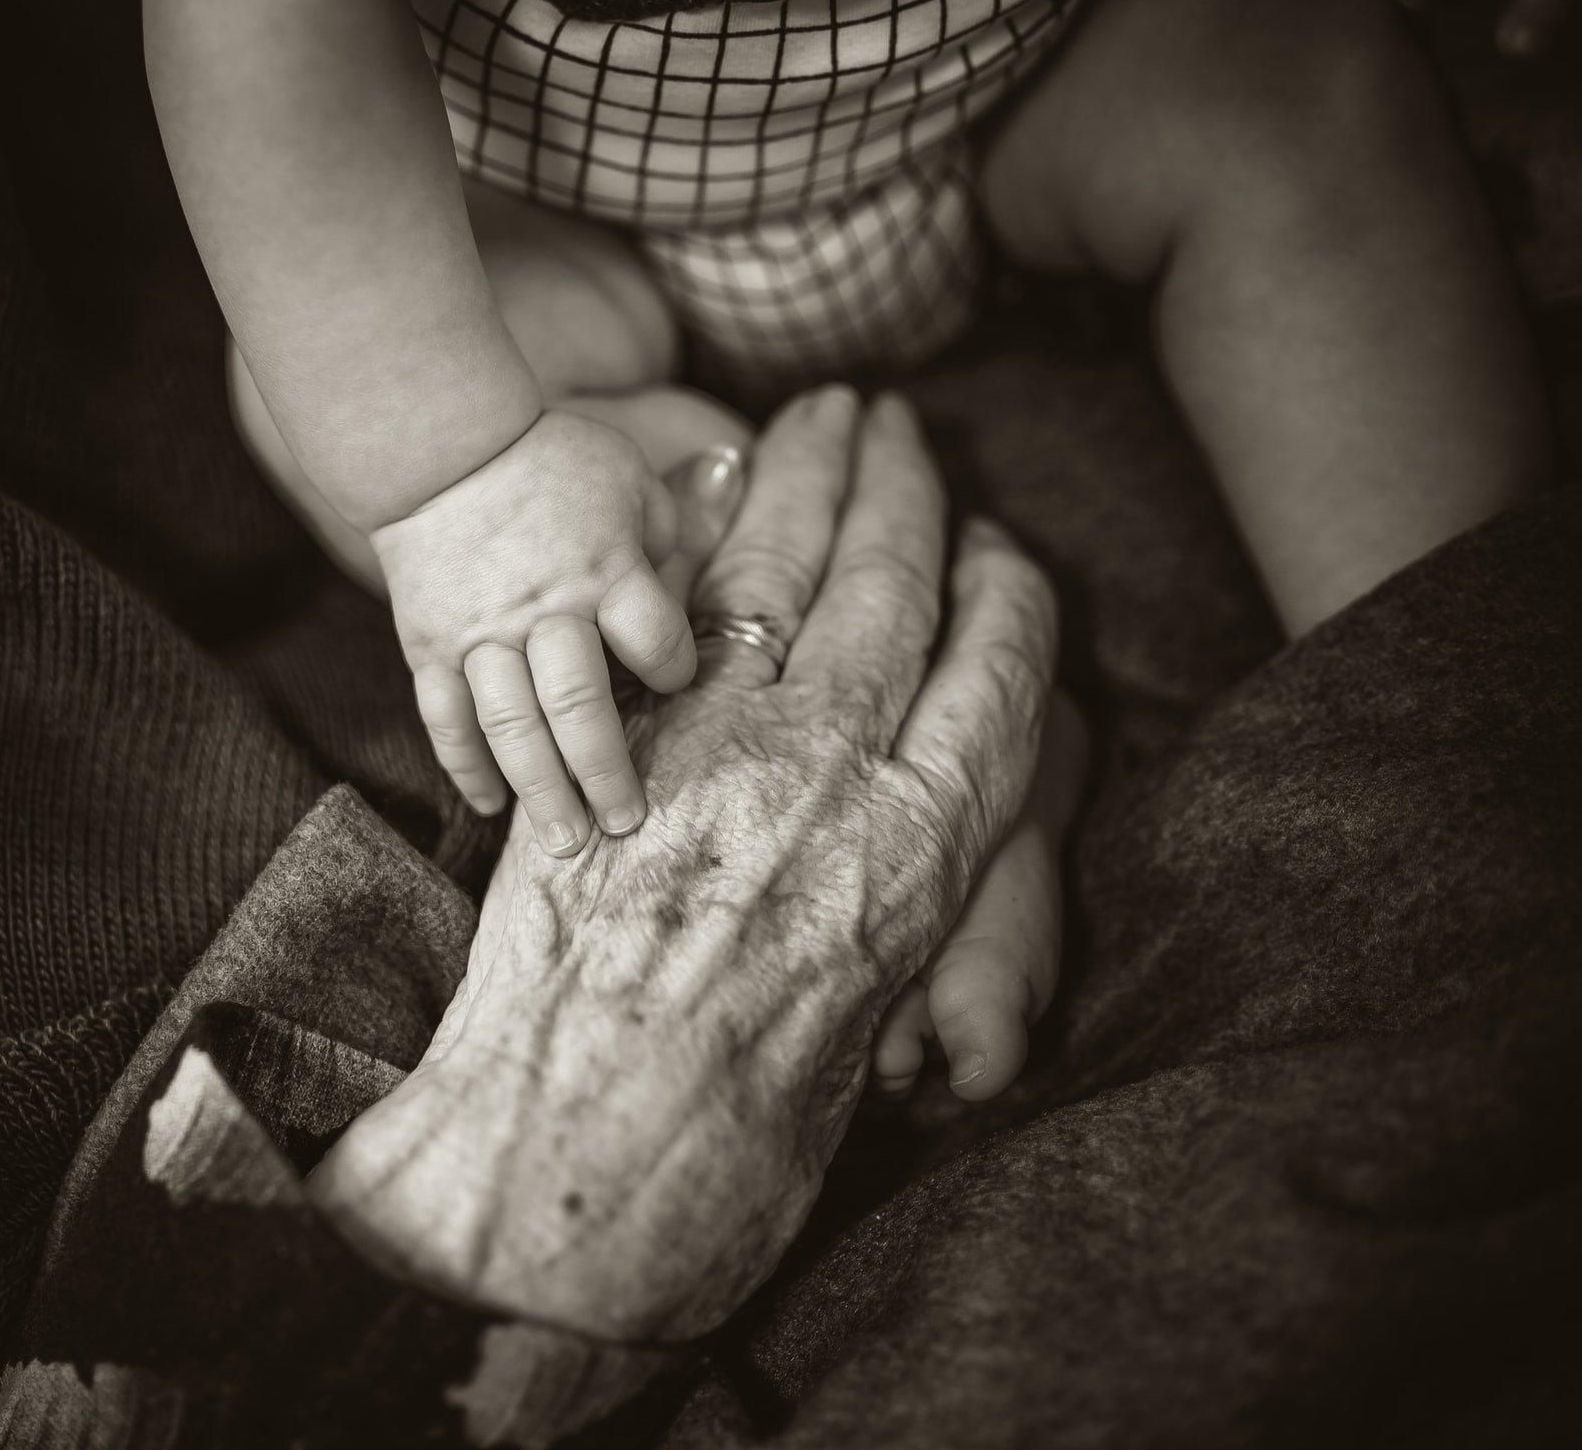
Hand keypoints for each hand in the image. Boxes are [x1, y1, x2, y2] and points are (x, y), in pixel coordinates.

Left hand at [313, 387, 1061, 1341]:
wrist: (577, 1170)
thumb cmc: (735, 1147)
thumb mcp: (863, 1031)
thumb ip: (887, 916)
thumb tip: (884, 867)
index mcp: (931, 852)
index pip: (1002, 672)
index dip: (1004, 592)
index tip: (1000, 547)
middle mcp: (844, 775)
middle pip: (897, 588)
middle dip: (903, 488)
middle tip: (899, 419)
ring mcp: (726, 744)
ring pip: (790, 572)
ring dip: (809, 476)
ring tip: (825, 413)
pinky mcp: (620, 740)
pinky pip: (678, 610)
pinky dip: (700, 535)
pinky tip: (713, 485)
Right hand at [372, 411, 695, 855]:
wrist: (440, 446)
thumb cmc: (550, 460)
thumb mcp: (629, 479)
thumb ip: (667, 539)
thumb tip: (689, 594)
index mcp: (605, 569)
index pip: (655, 642)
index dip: (673, 670)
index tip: (674, 681)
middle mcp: (545, 611)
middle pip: (581, 705)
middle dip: (606, 772)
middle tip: (626, 826)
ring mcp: (481, 634)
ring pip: (512, 726)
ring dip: (540, 791)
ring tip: (565, 844)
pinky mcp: (430, 646)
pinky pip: (446, 718)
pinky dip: (466, 767)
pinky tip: (490, 807)